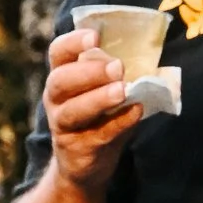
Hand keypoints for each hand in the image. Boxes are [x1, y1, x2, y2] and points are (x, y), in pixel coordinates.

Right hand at [41, 28, 144, 189]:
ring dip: (98, 98)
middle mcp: (55, 100)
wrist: (85, 166)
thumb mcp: (102, 90)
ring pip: (71, 111)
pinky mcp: (76, 150)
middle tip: (117, 67)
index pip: (58, 52)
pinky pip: (97, 135)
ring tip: (122, 91)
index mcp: (62, 76)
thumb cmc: (98, 117)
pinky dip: (118, 123)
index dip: (73, 42)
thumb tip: (147, 58)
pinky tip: (135, 112)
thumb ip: (114, 74)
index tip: (95, 37)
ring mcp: (62, 126)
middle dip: (89, 72)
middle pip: (60, 81)